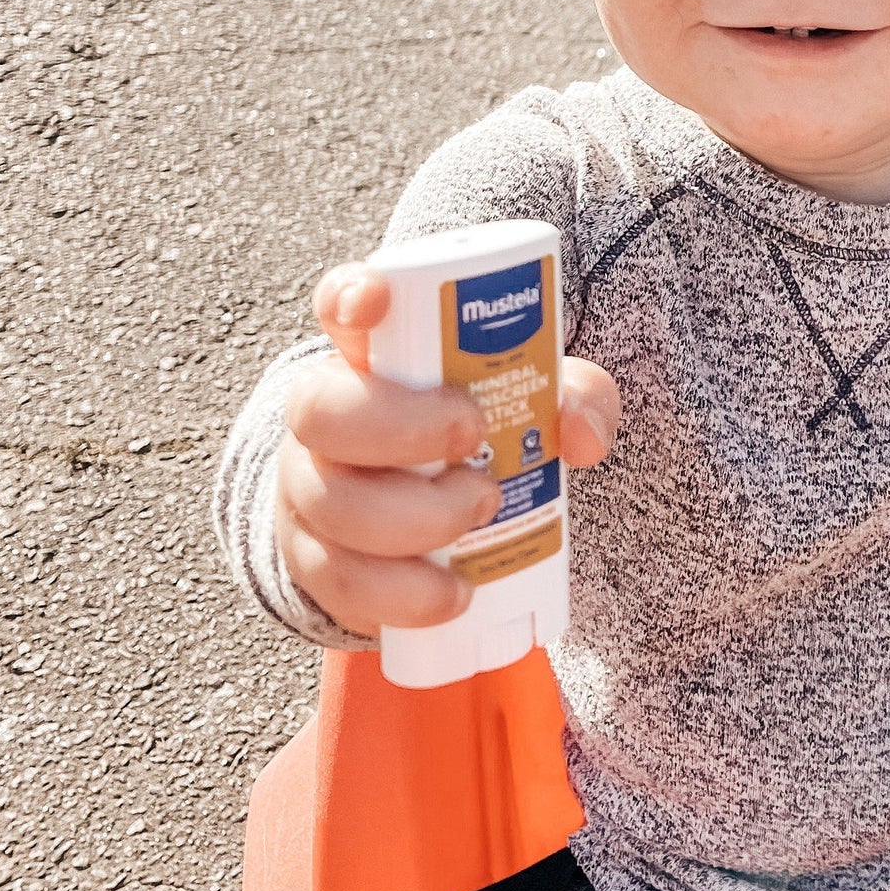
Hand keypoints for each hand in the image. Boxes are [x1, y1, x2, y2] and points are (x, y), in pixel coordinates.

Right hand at [274, 262, 620, 636]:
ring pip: (331, 503)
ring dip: (415, 517)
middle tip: (472, 436)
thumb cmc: (476, 435)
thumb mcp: (533, 400)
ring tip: (481, 511)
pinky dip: (401, 594)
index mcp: (372, 354)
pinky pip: (339, 582)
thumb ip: (575, 397)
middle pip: (321, 409)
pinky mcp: (313, 561)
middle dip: (400, 427)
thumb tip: (582, 434)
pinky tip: (451, 593)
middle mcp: (324, 414)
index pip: (340, 305)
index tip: (375, 301)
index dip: (349, 296)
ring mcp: (308, 489)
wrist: (420, 521)